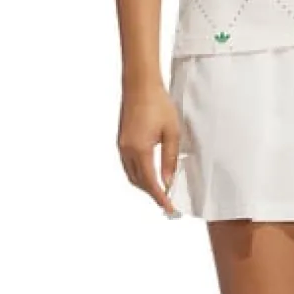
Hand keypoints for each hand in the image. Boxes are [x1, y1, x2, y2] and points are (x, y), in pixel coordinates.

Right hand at [117, 81, 181, 215]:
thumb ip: (170, 159)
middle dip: (152, 194)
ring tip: (160, 191)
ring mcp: (122, 145)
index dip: (160, 198)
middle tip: (167, 202)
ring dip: (144, 185)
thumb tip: (168, 181)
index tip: (169, 208)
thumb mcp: (172, 133)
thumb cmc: (158, 104)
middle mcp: (127, 150)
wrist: (140, 85)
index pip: (150, 182)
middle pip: (138, 182)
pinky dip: (138, 174)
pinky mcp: (121, 140)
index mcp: (140, 150)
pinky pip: (128, 165)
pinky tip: (149, 173)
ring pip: (131, 175)